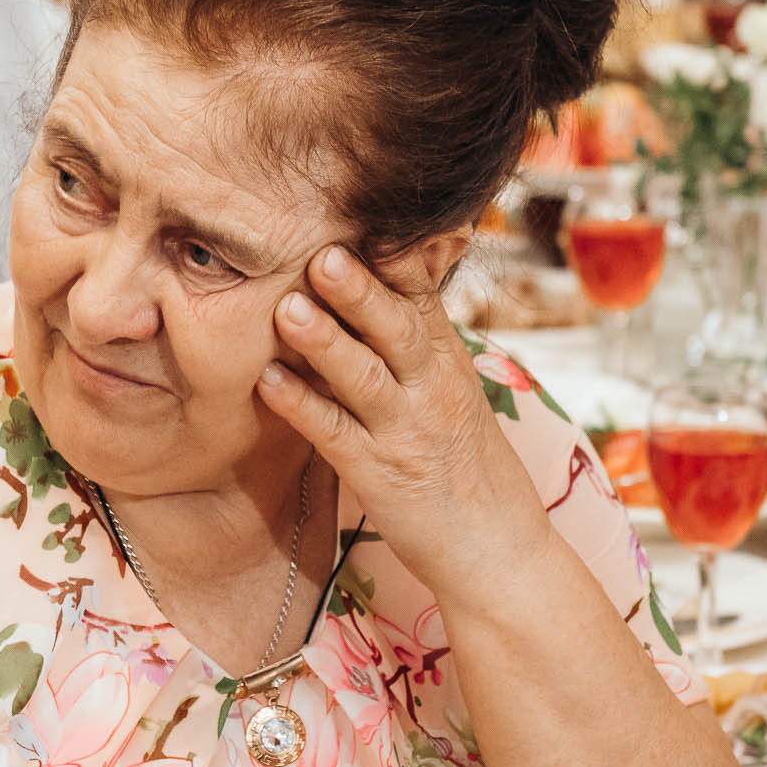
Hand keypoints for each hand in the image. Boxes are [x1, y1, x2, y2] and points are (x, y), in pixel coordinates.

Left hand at [256, 245, 553, 597]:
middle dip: (360, 290)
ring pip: (364, 378)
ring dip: (324, 341)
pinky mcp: (380, 476)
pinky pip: (335, 435)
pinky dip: (301, 407)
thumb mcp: (455, 392)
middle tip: (323, 252)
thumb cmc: (469, 466)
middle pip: (396, 329)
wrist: (499, 551)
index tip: (367, 215)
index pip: (423, 297)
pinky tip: (268, 382)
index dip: (396, 256)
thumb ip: (417, 341)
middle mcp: (433, 391)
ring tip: (288, 306)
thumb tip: (377, 284)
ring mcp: (406, 433)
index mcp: (449, 362)